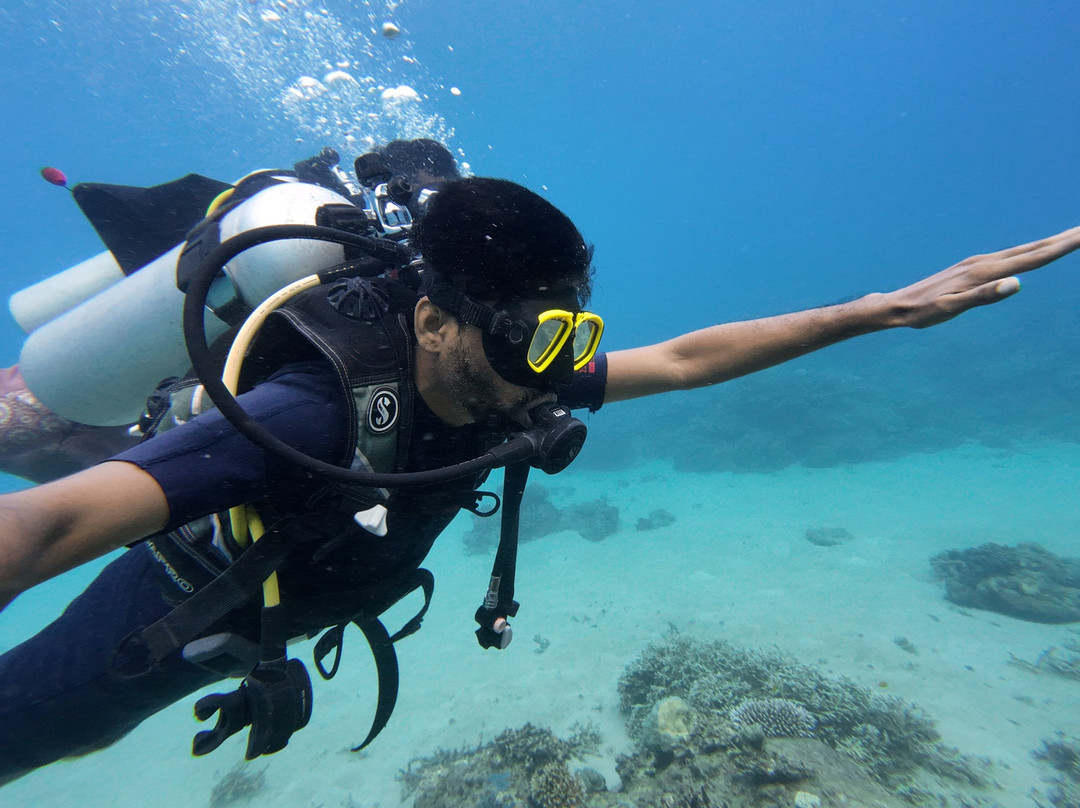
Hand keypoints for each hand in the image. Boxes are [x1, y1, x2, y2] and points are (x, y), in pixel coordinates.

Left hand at [886, 224, 1079, 328]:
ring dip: (1049, 242)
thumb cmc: (924, 312)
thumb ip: (984, 296)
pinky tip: (1033, 253)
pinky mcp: (972, 268)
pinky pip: (1009, 256)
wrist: (898, 305)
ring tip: (1072, 236)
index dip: (1063, 246)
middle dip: (1064, 238)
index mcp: (984, 271)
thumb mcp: (952, 308)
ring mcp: (978, 263)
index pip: (1033, 257)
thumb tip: (1016, 283)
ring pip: (1022, 250)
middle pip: (1033, 248)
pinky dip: (1029, 251)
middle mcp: (984, 262)